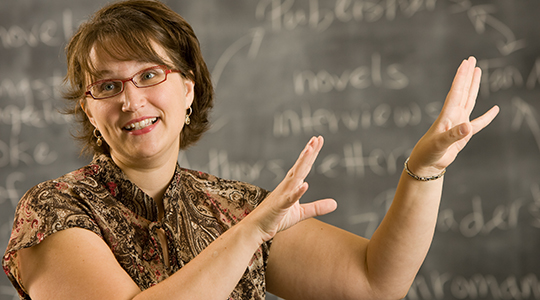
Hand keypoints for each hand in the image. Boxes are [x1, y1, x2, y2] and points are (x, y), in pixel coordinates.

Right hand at [245, 136, 336, 241]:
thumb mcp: (301, 213)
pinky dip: (297, 192)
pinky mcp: (280, 206)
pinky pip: (289, 198)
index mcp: (291, 185)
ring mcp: (282, 195)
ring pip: (294, 177)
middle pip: (300, 166)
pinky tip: (304, 185)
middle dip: (308, 152)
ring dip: (302, 164)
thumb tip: (335, 204)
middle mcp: (286, 186)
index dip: (311, 153)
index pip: (304, 166)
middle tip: (317, 138)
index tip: (318, 140)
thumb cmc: (276, 218)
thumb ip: (317, 207)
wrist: (257, 228)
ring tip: (309, 151)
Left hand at [408, 56, 499, 175]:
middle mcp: (453, 116)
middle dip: (467, 75)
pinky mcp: (464, 134)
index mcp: (447, 115)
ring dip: (474, 87)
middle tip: (471, 59)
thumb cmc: (428, 152)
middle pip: (462, 91)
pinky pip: (479, 123)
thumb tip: (468, 126)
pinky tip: (494, 109)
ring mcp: (459, 123)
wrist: (426, 163)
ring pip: (469, 100)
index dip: (461, 77)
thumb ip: (454, 135)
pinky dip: (487, 117)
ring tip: (478, 72)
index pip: (456, 92)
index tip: (466, 63)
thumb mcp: (440, 144)